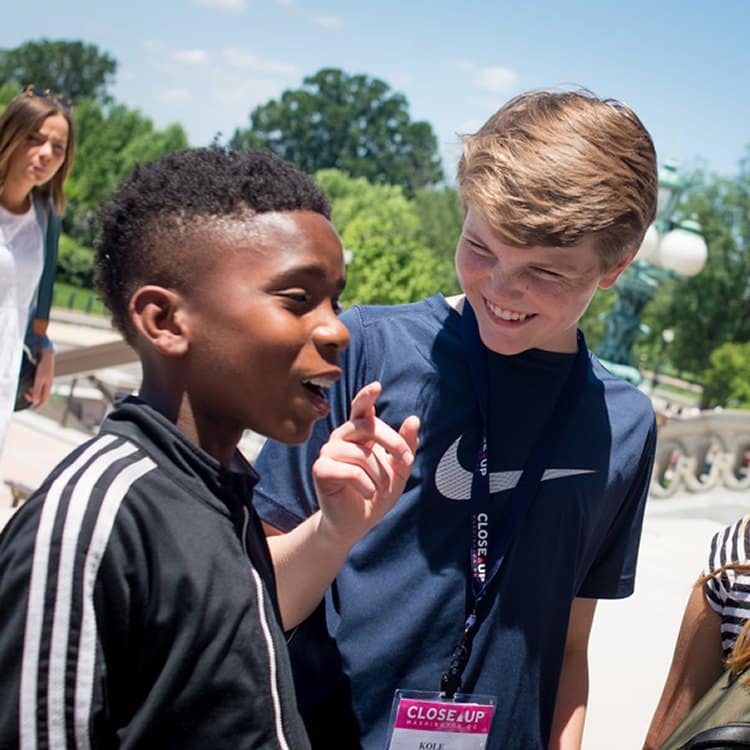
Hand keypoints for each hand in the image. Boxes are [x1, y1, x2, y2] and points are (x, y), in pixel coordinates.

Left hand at [28, 349, 54, 409]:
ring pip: (37, 391)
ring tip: (25, 389)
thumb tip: (34, 399)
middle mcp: (47, 385)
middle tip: (25, 395)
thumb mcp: (39, 379)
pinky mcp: (41, 378)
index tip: (33, 409)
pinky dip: (32, 387)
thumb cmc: (43, 367)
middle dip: (32, 397)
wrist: (46, 357)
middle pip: (40, 396)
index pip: (44, 400)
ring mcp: (44, 381)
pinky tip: (28, 384)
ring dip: (31, 391)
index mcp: (48, 387)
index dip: (39, 405)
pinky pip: (36, 386)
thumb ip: (37, 389)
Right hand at [312, 381, 418, 546]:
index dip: (367, 396)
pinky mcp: (320, 469)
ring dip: (379, 475)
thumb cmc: (376, 493)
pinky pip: (350, 471)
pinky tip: (366, 495)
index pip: (361, 407)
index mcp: (359, 432)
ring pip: (361, 453)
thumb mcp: (399, 470)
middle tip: (406, 462)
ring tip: (379, 489)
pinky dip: (365, 486)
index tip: (377, 386)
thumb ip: (406, 446)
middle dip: (393, 443)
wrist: (356, 523)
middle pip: (368, 425)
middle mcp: (341, 436)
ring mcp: (328, 452)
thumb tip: (414, 419)